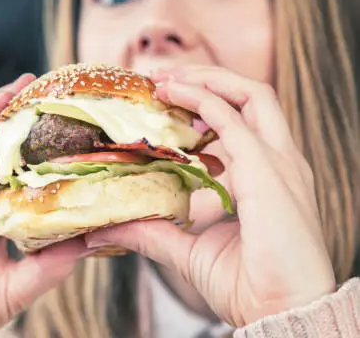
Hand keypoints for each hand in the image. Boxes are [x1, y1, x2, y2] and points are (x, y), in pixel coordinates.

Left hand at [84, 65, 335, 326]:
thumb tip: (107, 228)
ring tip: (163, 77)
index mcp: (268, 176)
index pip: (243, 120)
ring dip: (205, 78)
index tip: (164, 98)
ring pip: (251, 94)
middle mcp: (280, 162)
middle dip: (207, 77)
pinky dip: (203, 98)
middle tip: (161, 77)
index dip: (205, 102)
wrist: (283, 314)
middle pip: (252, 95)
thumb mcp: (188, 250)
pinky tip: (173, 93)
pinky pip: (235, 120)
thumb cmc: (248, 286)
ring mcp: (280, 163)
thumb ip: (152, 233)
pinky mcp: (269, 172)